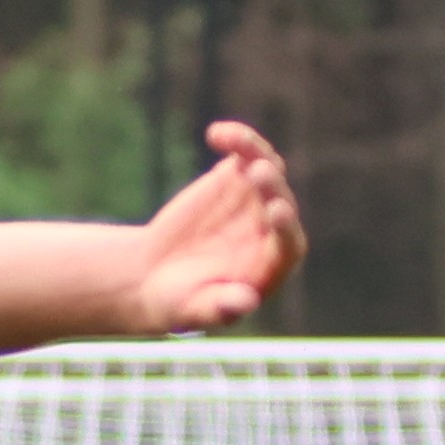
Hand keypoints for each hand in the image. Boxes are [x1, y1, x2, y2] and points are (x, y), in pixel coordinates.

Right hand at [125, 123, 304, 331]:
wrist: (154, 276)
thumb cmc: (180, 303)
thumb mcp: (196, 310)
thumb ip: (222, 308)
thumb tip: (247, 302)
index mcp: (272, 265)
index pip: (290, 244)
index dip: (286, 227)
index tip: (275, 211)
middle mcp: (272, 230)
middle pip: (281, 201)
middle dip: (272, 187)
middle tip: (256, 173)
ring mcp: (256, 199)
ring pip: (267, 169)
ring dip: (255, 153)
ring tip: (233, 140)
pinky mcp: (235, 178)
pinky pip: (243, 153)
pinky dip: (236, 140)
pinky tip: (217, 134)